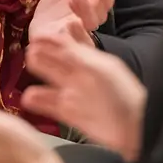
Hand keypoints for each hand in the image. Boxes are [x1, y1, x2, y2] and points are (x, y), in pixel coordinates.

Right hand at [24, 21, 146, 160]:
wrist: (135, 128)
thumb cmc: (123, 94)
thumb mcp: (101, 69)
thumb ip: (78, 55)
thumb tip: (57, 39)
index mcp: (91, 61)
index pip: (67, 46)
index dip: (52, 40)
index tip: (37, 35)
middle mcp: (81, 76)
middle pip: (57, 62)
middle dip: (44, 54)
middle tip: (30, 49)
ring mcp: (76, 94)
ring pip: (52, 82)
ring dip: (40, 74)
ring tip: (28, 66)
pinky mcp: (71, 114)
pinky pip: (51, 105)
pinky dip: (39, 101)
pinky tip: (28, 98)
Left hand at [29, 0, 126, 45]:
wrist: (40, 30)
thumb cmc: (59, 5)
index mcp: (95, 1)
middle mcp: (92, 17)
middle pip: (103, 6)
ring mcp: (80, 31)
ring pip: (90, 22)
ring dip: (87, 8)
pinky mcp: (68, 43)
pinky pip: (74, 40)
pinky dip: (74, 31)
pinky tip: (71, 23)